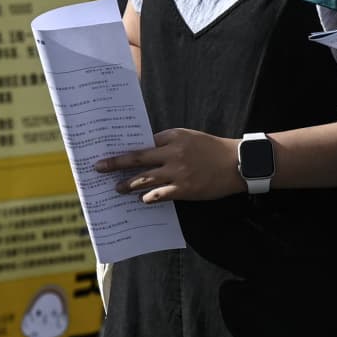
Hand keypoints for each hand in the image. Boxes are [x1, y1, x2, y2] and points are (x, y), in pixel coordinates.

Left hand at [97, 128, 241, 203]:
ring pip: (144, 179)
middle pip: (136, 158)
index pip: (144, 141)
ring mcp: (177, 172)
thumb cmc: (213, 149)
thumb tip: (148, 152)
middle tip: (99, 167)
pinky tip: (141, 200)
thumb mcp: (191, 138)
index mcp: (174, 136)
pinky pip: (159, 195)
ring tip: (117, 188)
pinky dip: (148, 198)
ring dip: (128, 184)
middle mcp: (172, 153)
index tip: (110, 150)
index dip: (126, 147)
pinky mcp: (184, 189)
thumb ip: (170, 143)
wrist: (237, 163)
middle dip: (115, 163)